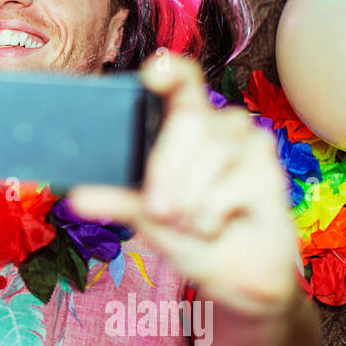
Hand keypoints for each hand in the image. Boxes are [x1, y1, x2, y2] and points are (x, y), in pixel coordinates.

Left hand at [66, 52, 302, 317]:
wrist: (236, 276)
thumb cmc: (193, 235)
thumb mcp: (147, 218)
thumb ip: (118, 201)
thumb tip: (76, 196)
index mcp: (189, 123)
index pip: (184, 79)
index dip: (171, 69)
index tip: (153, 74)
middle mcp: (221, 124)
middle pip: (189, 121)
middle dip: (166, 171)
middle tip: (160, 210)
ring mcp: (250, 143)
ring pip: (209, 154)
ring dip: (189, 202)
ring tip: (191, 223)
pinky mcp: (270, 170)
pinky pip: (226, 188)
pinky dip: (209, 217)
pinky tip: (217, 225)